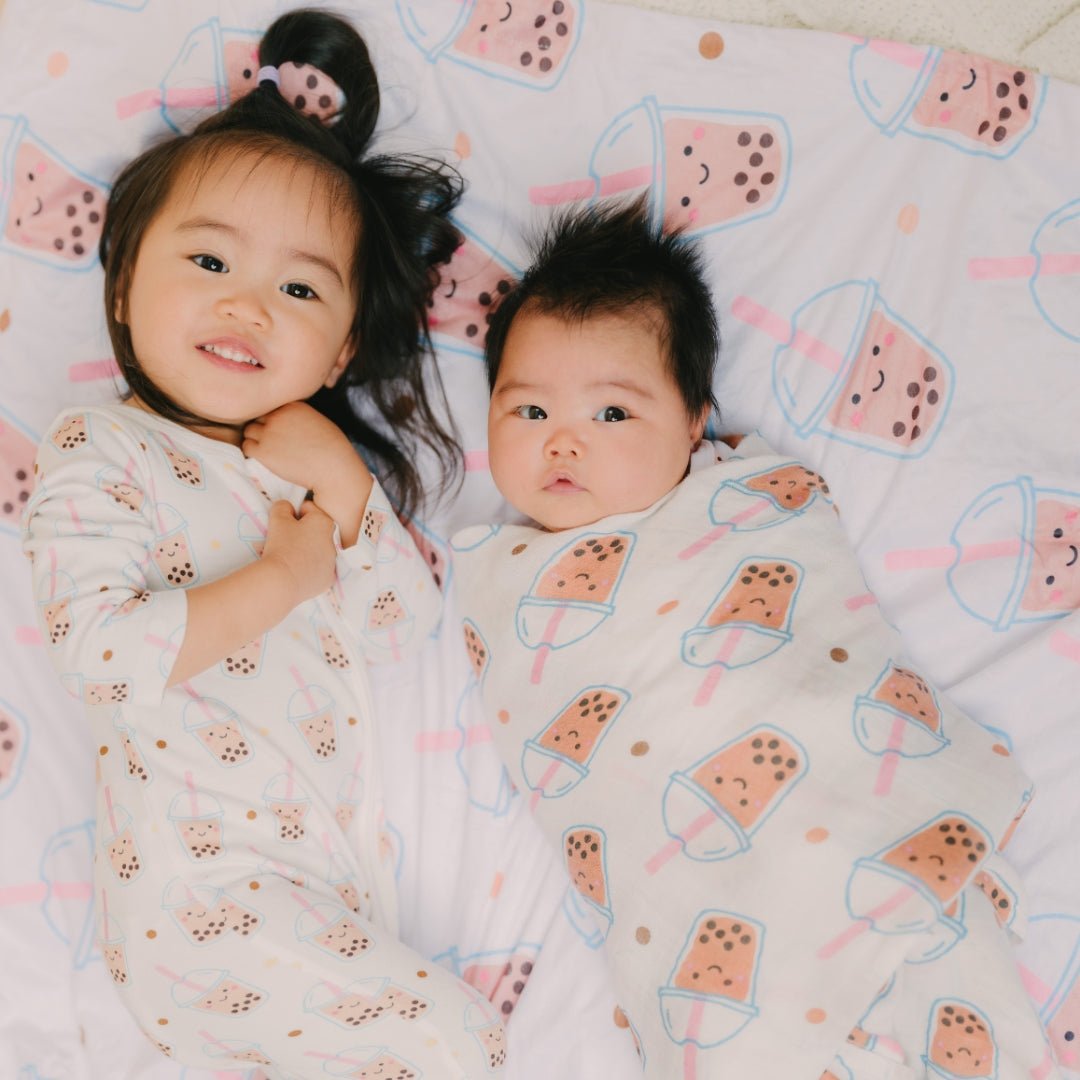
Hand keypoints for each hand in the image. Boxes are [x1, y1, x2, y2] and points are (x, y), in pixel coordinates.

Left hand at [244, 403, 372, 546]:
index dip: (273, 420)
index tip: (279, 432)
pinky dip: (252, 452)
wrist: (334, 468)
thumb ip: (299, 418)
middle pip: (258, 418)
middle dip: (262, 429)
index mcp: (293, 406)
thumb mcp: (317, 422)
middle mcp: (278, 416)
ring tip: (267, 451)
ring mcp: (269, 433)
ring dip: (255, 440)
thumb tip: (288, 426)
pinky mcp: (264, 452)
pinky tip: (265, 459)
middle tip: (271, 442)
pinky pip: (246, 447)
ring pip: (249, 431)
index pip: (272, 408)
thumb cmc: (332, 449)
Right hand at [261, 499, 337, 605]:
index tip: (286, 525)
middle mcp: (334, 541)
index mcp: (325, 522)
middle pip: (316, 531)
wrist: (282, 580)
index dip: (294, 514)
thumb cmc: (281, 545)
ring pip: (319, 550)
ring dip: (308, 550)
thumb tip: (288, 507)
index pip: (309, 509)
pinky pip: (319, 569)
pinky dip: (310, 568)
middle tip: (287, 541)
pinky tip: (297, 570)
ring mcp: (333, 561)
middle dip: (304, 533)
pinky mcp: (328, 579)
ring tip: (291, 557)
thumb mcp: (277, 518)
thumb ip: (283, 506)